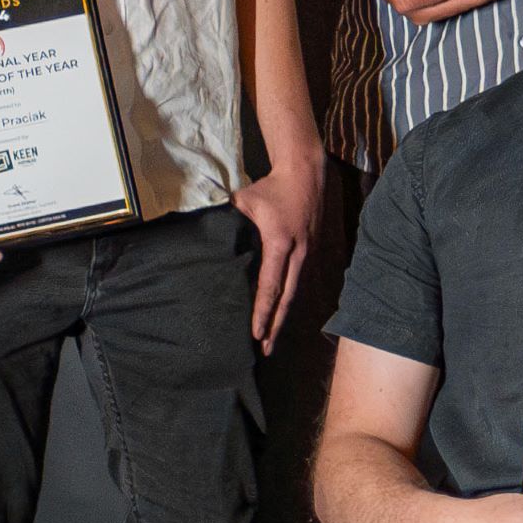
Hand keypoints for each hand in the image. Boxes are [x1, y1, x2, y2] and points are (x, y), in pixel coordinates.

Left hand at [231, 152, 322, 349]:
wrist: (306, 172)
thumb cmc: (271, 187)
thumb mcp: (244, 201)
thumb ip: (228, 222)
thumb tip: (210, 241)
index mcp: (280, 244)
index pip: (270, 286)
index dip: (262, 311)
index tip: (255, 333)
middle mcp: (299, 253)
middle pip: (287, 298)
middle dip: (276, 326)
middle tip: (265, 349)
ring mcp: (309, 253)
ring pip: (296, 292)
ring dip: (284, 316)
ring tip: (272, 338)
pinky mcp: (313, 250)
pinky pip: (300, 281)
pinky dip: (290, 299)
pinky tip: (282, 312)